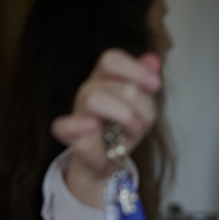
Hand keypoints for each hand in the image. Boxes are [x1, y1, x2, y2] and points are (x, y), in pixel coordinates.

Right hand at [52, 50, 162, 206]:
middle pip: (115, 84)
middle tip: (145, 124)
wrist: (109, 159)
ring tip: (135, 131)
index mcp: (105, 79)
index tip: (156, 86)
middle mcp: (89, 90)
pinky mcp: (70, 135)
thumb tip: (154, 60)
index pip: (112, 60)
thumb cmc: (124, 129)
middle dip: (139, 104)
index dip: (135, 70)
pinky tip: (93, 126)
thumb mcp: (143, 107)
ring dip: (124, 115)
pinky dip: (77, 126)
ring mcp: (78, 111)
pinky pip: (63, 126)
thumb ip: (144, 83)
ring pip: (93, 98)